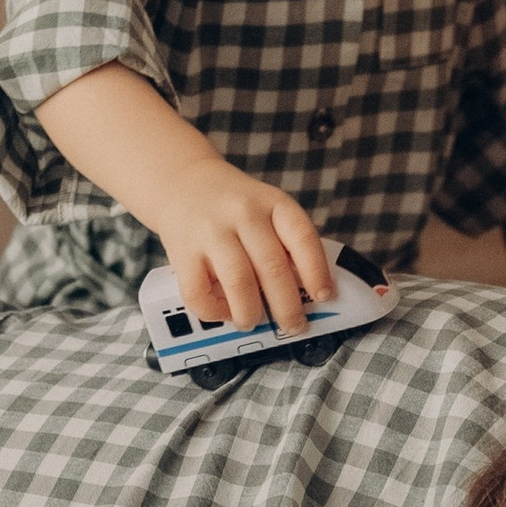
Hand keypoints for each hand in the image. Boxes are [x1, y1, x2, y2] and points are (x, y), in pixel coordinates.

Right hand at [156, 162, 334, 333]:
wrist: (181, 181)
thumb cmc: (232, 205)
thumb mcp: (267, 208)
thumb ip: (286, 242)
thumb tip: (305, 290)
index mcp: (271, 202)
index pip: (302, 237)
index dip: (316, 271)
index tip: (324, 296)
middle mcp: (242, 213)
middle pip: (272, 266)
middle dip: (287, 306)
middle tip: (294, 325)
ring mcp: (210, 232)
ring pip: (239, 282)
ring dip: (251, 312)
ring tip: (253, 321)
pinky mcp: (183, 253)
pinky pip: (199, 293)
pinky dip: (215, 311)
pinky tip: (224, 310)